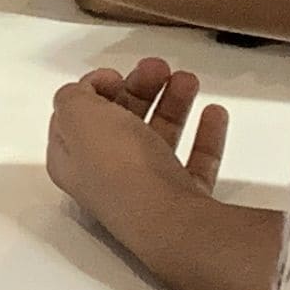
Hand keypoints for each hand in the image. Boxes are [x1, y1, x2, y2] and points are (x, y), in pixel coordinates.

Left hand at [46, 60, 279, 289]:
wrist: (173, 223)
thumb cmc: (119, 166)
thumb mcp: (79, 117)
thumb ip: (73, 97)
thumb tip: (85, 92)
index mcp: (73, 162)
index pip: (74, 120)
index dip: (91, 91)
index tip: (115, 75)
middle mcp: (106, 179)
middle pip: (120, 125)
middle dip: (137, 90)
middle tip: (159, 67)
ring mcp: (148, 192)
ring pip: (158, 139)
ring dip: (172, 104)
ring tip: (189, 79)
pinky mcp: (186, 202)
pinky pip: (196, 162)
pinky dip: (206, 135)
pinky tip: (216, 112)